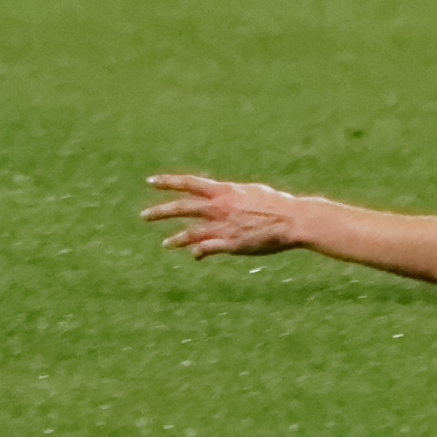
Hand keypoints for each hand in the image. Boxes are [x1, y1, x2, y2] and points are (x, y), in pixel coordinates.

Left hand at [144, 173, 310, 258]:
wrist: (292, 220)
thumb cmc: (276, 204)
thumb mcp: (251, 193)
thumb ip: (232, 197)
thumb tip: (222, 196)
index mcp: (224, 191)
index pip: (190, 183)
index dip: (169, 182)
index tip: (151, 181)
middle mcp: (219, 207)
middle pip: (182, 208)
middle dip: (161, 212)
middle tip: (144, 216)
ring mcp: (222, 226)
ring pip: (190, 233)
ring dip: (176, 239)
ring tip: (166, 244)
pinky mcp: (229, 244)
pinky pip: (206, 249)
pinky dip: (198, 251)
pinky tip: (195, 254)